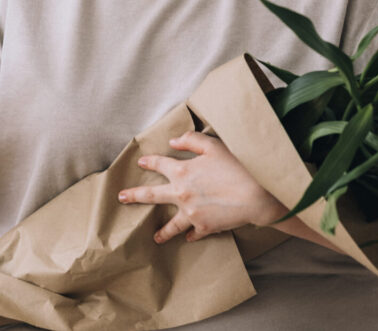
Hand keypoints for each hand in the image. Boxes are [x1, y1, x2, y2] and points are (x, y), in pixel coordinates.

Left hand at [118, 131, 284, 243]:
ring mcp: (191, 213)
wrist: (255, 194)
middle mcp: (181, 193)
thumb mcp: (213, 145)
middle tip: (122, 198)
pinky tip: (189, 237)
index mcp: (182, 171)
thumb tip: (173, 141)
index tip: (141, 162)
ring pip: (170, 224)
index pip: (159, 164)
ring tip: (155, 238)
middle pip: (151, 196)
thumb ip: (190, 140)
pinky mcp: (204, 226)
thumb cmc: (237, 166)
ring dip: (162, 231)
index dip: (149, 162)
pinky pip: (193, 232)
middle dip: (134, 196)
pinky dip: (191, 235)